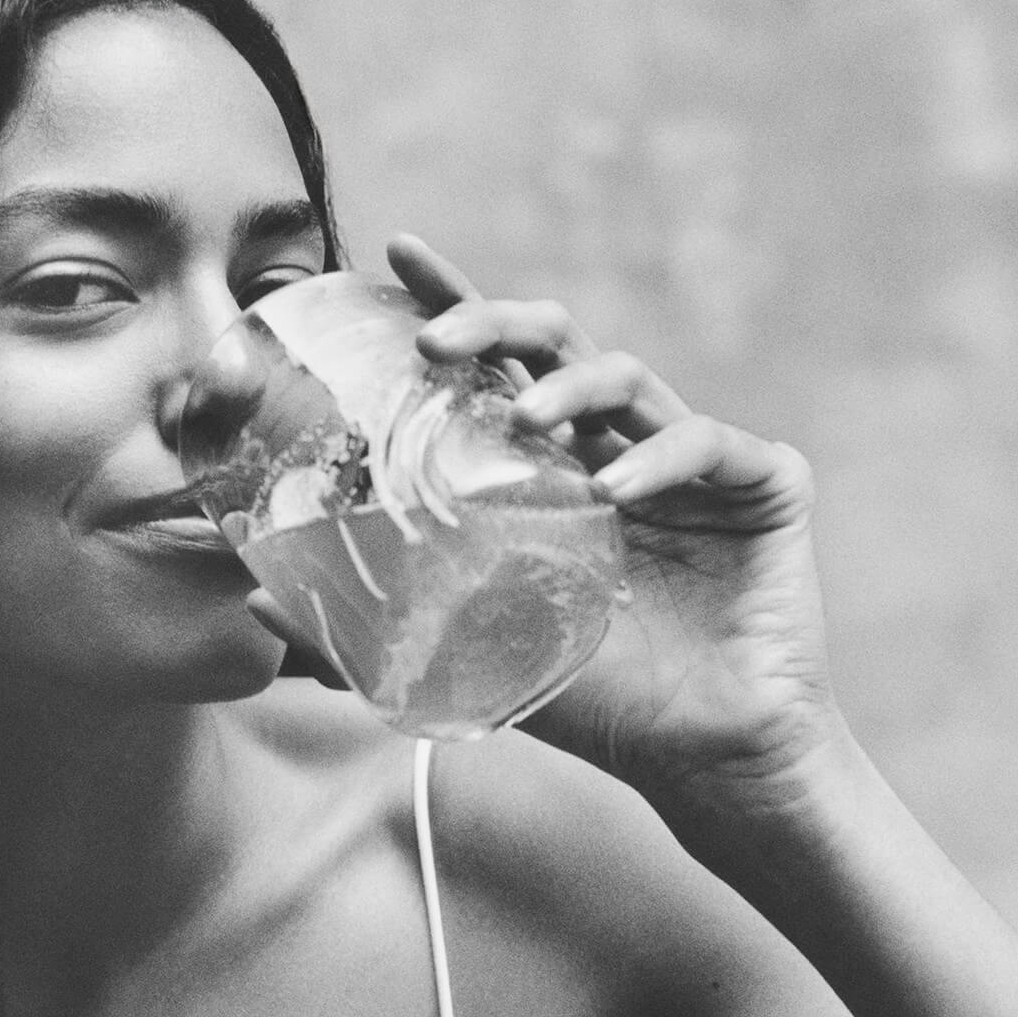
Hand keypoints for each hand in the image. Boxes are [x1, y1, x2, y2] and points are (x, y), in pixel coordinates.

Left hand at [386, 236, 843, 807]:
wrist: (708, 763)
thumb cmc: (601, 702)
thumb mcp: (471, 655)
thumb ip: (371, 625)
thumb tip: (253, 600)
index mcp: (558, 470)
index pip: (497, 369)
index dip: (453, 304)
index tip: (397, 253)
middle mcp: (620, 446)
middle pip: (556, 344)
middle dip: (496, 323)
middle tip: (440, 344)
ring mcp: (694, 462)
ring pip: (626, 377)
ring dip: (567, 387)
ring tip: (526, 419)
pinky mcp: (765, 485)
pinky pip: (706, 442)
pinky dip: (660, 455)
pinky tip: (616, 488)